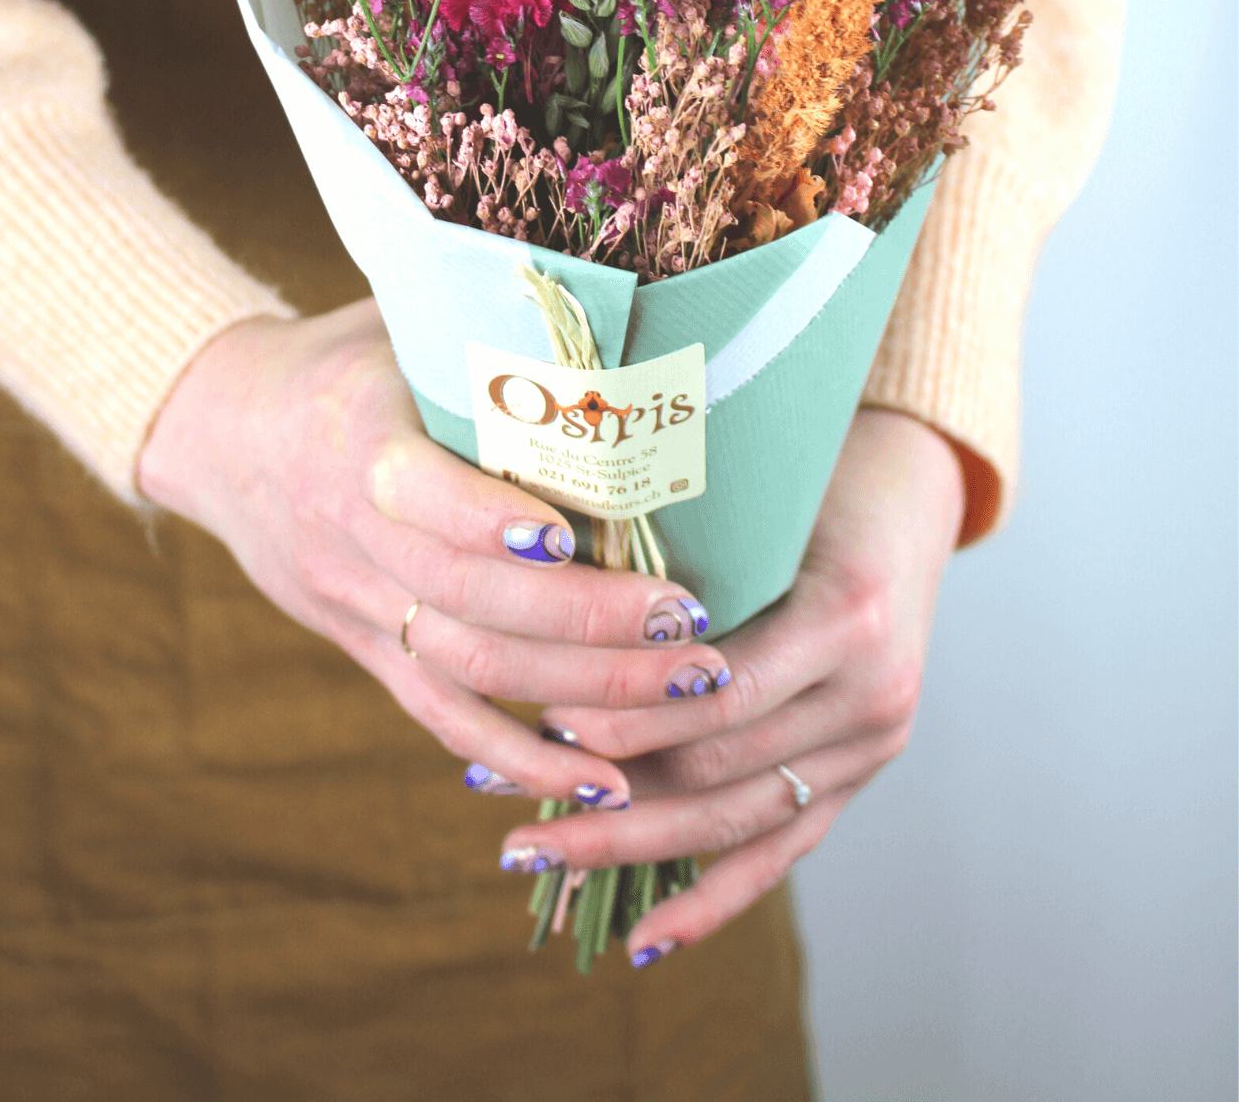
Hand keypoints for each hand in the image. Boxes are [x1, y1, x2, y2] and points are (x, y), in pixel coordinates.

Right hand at [137, 300, 730, 810]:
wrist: (221, 429)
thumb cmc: (344, 356)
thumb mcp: (396, 319)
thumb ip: (485, 330)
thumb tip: (626, 307)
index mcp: (354, 433)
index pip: (418, 493)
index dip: (493, 525)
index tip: (585, 538)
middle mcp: (348, 528)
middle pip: (466, 599)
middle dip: (589, 623)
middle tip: (694, 625)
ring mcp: (352, 600)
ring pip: (467, 666)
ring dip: (581, 691)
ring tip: (687, 691)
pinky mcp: (362, 647)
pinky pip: (440, 714)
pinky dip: (519, 755)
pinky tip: (601, 780)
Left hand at [493, 406, 965, 958]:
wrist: (910, 490)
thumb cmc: (816, 473)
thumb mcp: (763, 498)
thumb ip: (689, 554)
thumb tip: (552, 593)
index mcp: (849, 615)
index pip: (720, 692)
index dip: (628, 712)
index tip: (540, 713)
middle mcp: (872, 695)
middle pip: (719, 768)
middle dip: (604, 787)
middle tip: (501, 795)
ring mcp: (872, 746)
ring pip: (737, 820)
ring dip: (630, 845)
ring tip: (535, 855)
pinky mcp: (859, 775)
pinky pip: (781, 852)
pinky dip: (711, 898)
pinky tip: (645, 938)